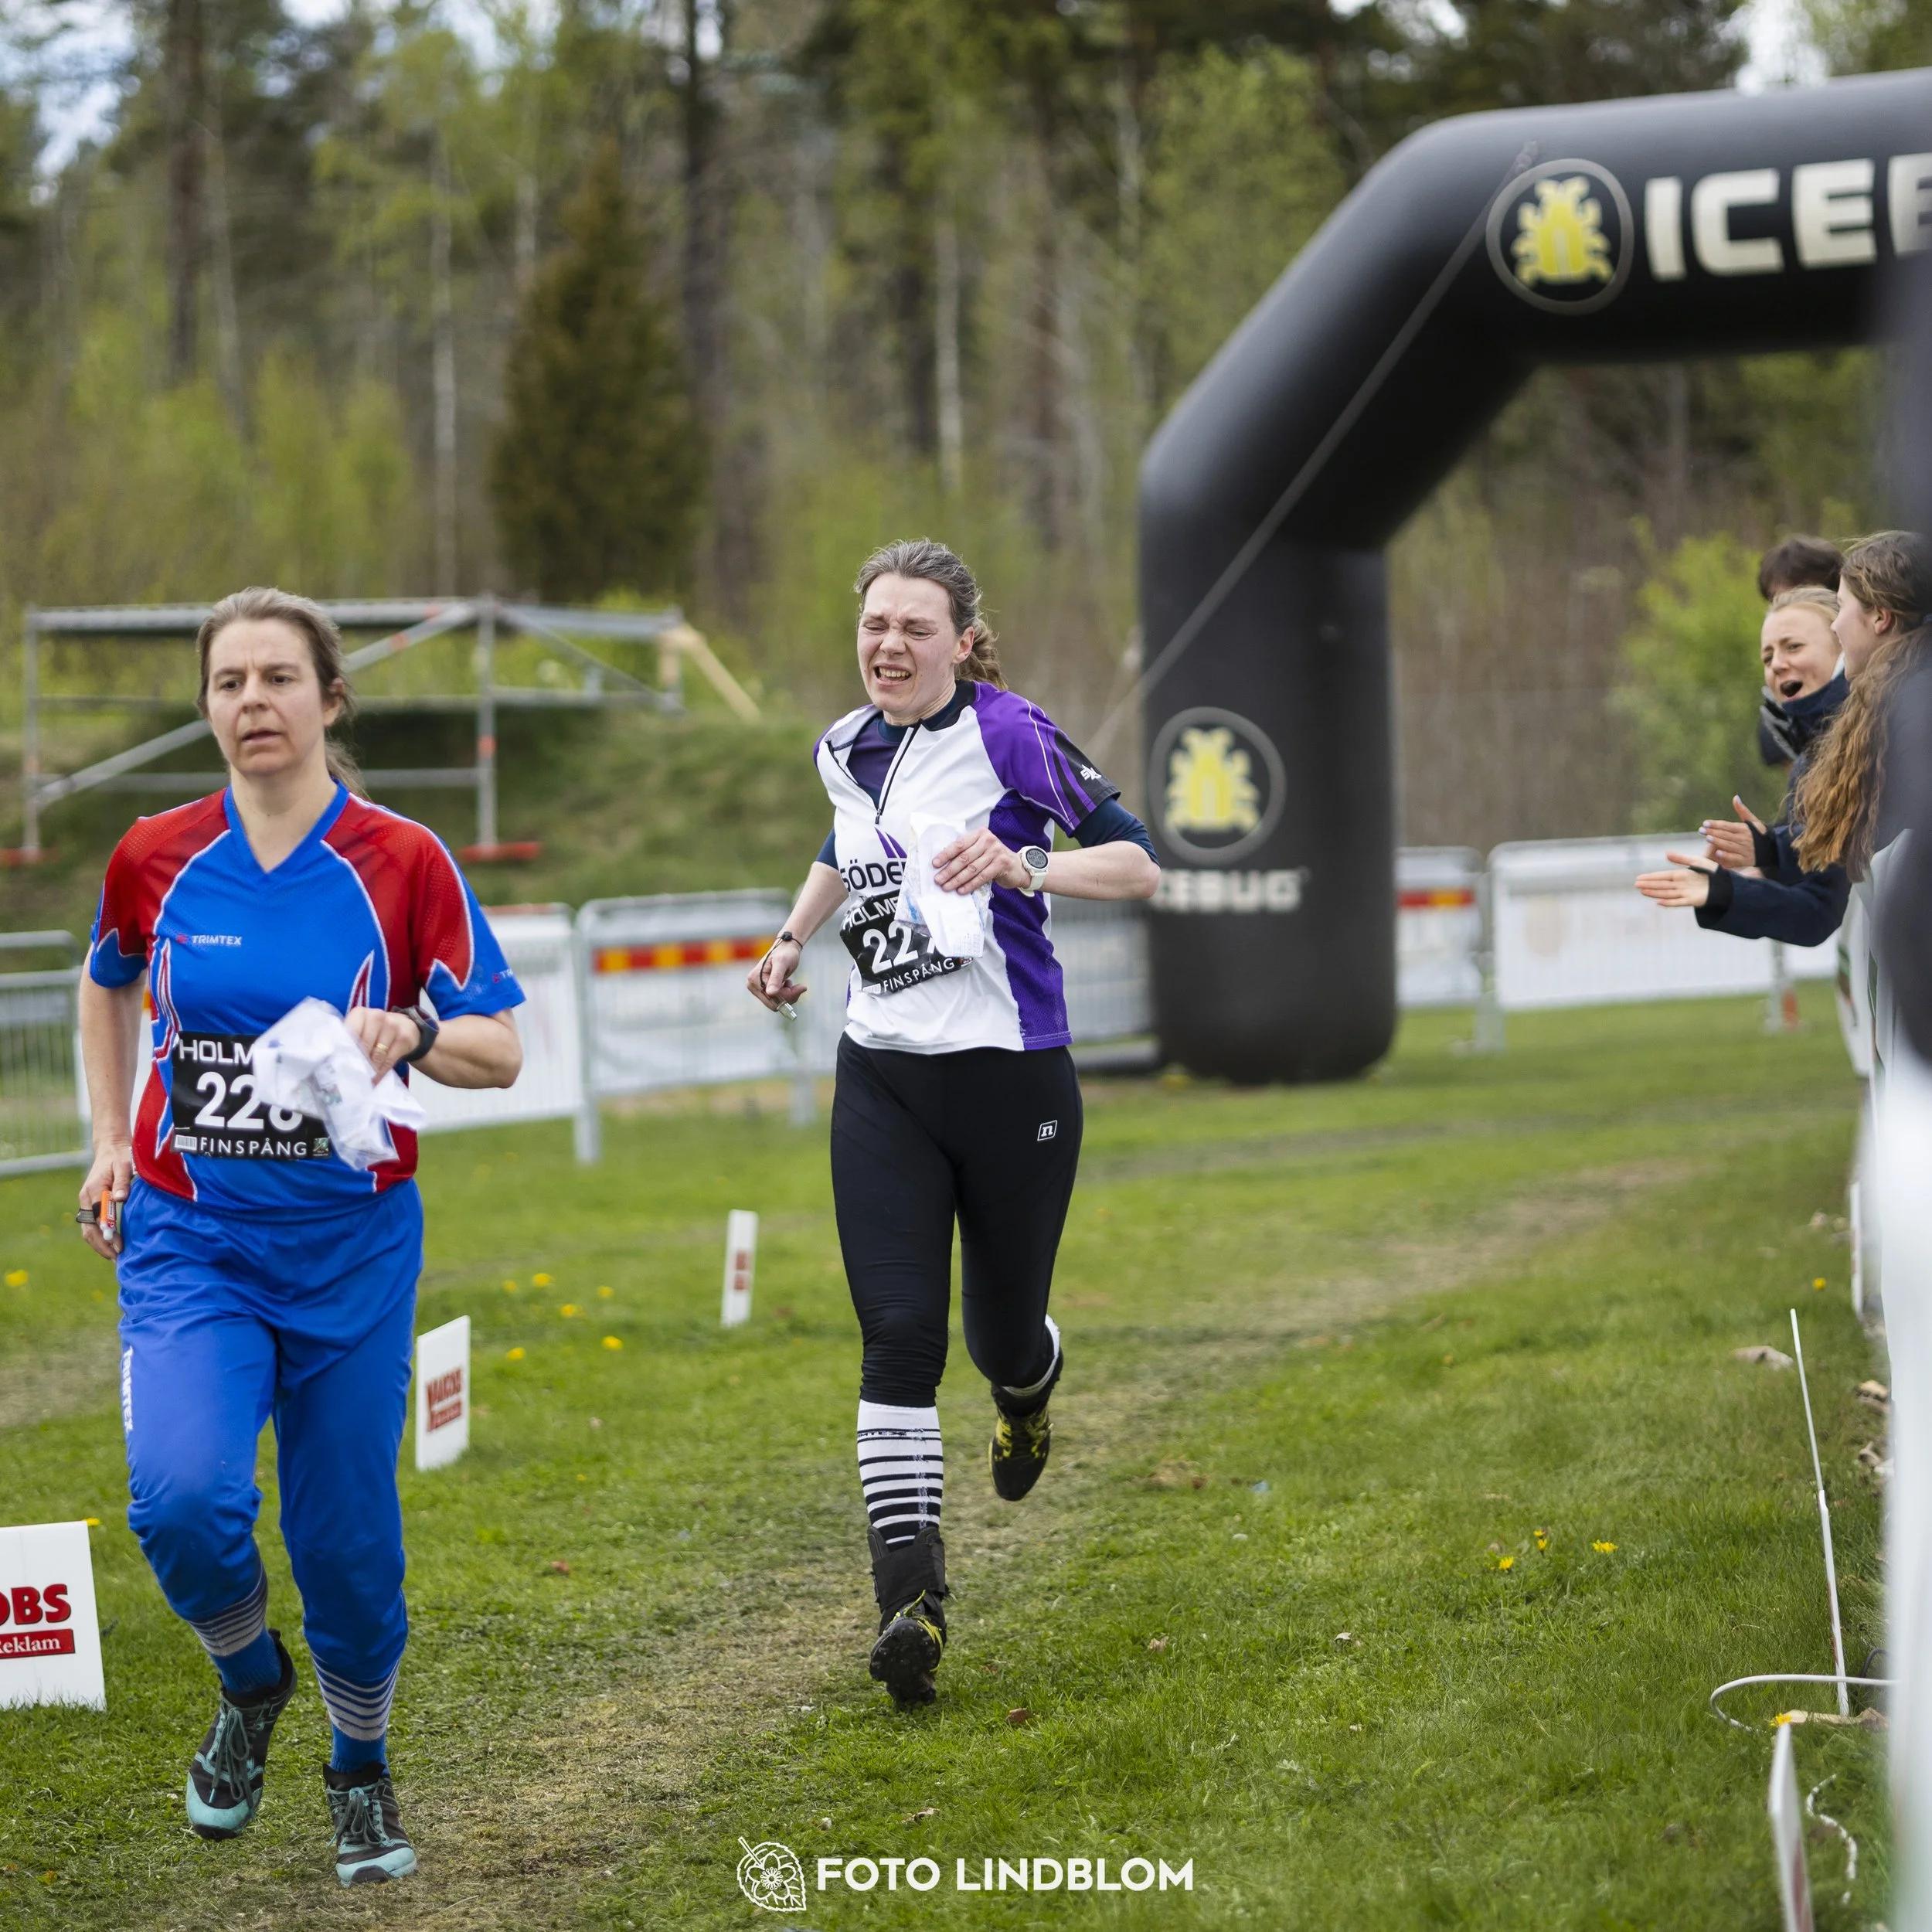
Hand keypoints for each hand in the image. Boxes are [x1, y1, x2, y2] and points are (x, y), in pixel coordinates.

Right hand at [78, 1143, 131, 1259]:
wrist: (111, 1149)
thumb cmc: (121, 1157)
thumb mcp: (124, 1166)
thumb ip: (123, 1182)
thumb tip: (121, 1199)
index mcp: (93, 1191)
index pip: (97, 1219)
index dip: (106, 1234)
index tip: (119, 1246)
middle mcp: (86, 1199)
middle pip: (88, 1229)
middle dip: (102, 1246)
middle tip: (118, 1258)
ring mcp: (87, 1203)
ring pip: (88, 1230)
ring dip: (100, 1245)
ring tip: (115, 1257)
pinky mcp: (91, 1204)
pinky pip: (91, 1226)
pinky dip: (99, 1238)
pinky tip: (112, 1245)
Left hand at [345, 1006, 422, 1078]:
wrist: (404, 1026)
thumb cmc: (374, 1031)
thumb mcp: (360, 1030)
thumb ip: (349, 1040)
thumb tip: (337, 1061)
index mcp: (360, 1013)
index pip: (350, 1032)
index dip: (347, 1050)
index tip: (342, 1064)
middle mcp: (377, 1016)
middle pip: (364, 1044)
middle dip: (359, 1061)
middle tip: (353, 1076)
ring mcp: (393, 1026)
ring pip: (378, 1053)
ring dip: (370, 1068)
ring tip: (364, 1079)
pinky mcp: (404, 1038)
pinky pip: (390, 1059)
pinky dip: (381, 1071)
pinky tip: (376, 1079)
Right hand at [748, 940, 804, 1012]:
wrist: (787, 947)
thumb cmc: (785, 953)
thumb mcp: (782, 964)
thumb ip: (776, 978)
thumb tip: (771, 993)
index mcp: (754, 979)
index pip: (771, 1000)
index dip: (787, 995)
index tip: (799, 987)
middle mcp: (753, 985)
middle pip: (773, 1004)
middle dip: (788, 996)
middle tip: (799, 986)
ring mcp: (758, 988)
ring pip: (776, 1003)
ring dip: (788, 995)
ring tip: (792, 982)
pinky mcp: (764, 989)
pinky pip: (776, 1000)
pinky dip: (786, 994)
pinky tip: (788, 983)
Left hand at [933, 829, 1025, 894]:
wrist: (1016, 866)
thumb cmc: (992, 858)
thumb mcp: (980, 850)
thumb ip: (966, 852)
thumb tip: (942, 865)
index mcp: (979, 834)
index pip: (959, 844)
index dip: (945, 855)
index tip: (935, 864)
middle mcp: (988, 840)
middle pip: (964, 858)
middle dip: (949, 870)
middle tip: (938, 880)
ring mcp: (996, 851)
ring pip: (972, 869)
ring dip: (957, 880)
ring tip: (947, 887)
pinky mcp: (1002, 864)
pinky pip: (982, 876)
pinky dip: (970, 885)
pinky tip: (961, 890)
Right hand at [1635, 854, 1715, 908]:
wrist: (1726, 884)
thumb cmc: (1713, 872)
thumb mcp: (1697, 861)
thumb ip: (1681, 859)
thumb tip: (1666, 854)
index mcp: (1682, 875)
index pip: (1662, 876)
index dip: (1651, 877)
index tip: (1639, 878)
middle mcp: (1681, 885)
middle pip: (1661, 885)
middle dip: (1649, 885)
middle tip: (1636, 885)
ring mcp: (1685, 893)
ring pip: (1666, 893)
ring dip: (1654, 893)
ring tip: (1642, 892)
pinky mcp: (1692, 901)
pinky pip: (1677, 902)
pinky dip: (1668, 903)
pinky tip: (1658, 902)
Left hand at [1699, 796, 1766, 870]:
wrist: (1772, 850)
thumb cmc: (1759, 834)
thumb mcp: (1753, 822)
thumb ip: (1743, 811)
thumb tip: (1735, 797)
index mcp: (1744, 829)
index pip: (1728, 826)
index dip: (1716, 824)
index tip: (1705, 823)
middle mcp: (1744, 839)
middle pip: (1726, 835)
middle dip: (1713, 832)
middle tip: (1701, 830)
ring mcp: (1745, 850)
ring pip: (1729, 845)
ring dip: (1718, 842)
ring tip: (1707, 838)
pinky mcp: (1745, 860)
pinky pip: (1735, 858)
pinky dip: (1727, 856)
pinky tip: (1718, 853)